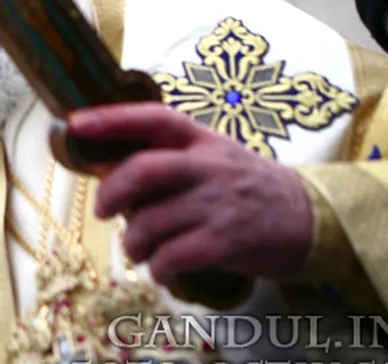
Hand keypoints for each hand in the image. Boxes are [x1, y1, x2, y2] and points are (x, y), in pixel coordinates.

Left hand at [67, 102, 313, 285]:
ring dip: (133, 243)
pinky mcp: (227, 242)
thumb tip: (110, 172)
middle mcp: (208, 167)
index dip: (111, 119)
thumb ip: (171, 158)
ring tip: (139, 250)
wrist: (312, 218)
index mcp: (202, 140)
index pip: (152, 118)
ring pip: (151, 222)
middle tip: (103, 212)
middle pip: (143, 171)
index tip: (75, 124)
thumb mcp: (215, 157)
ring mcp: (218, 204)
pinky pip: (173, 257)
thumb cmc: (248, 187)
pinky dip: (158, 268)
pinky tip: (163, 269)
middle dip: (111, 192)